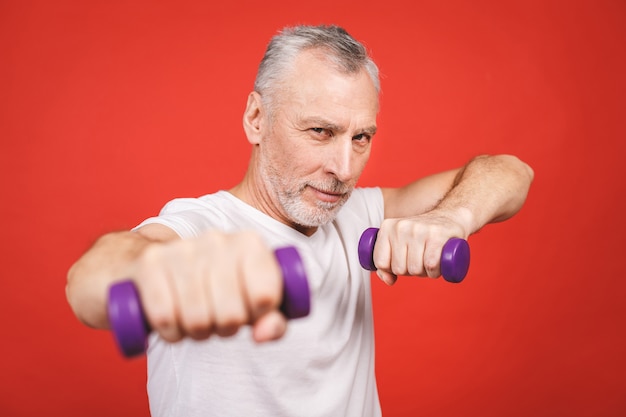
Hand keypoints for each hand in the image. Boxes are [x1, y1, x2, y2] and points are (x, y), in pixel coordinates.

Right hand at [128, 230, 285, 342]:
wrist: (155, 263)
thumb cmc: (215, 287)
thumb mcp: (253, 302)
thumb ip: (274, 321)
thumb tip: (263, 334)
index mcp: (250, 243)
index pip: (266, 296)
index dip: (257, 316)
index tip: (249, 312)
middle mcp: (217, 240)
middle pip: (231, 314)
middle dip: (225, 328)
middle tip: (218, 319)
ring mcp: (182, 249)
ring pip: (197, 319)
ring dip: (197, 332)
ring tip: (196, 319)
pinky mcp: (150, 263)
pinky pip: (165, 316)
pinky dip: (170, 331)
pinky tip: (172, 322)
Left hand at [372, 211, 467, 284]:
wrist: (450, 217)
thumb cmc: (421, 236)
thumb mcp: (398, 244)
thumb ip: (386, 264)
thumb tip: (388, 281)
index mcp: (387, 227)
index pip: (381, 263)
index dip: (392, 269)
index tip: (404, 262)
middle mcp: (401, 227)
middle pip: (398, 269)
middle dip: (410, 271)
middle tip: (420, 260)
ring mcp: (418, 230)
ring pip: (415, 269)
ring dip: (425, 273)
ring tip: (430, 261)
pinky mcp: (437, 235)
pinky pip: (430, 265)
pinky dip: (435, 271)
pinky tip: (438, 265)